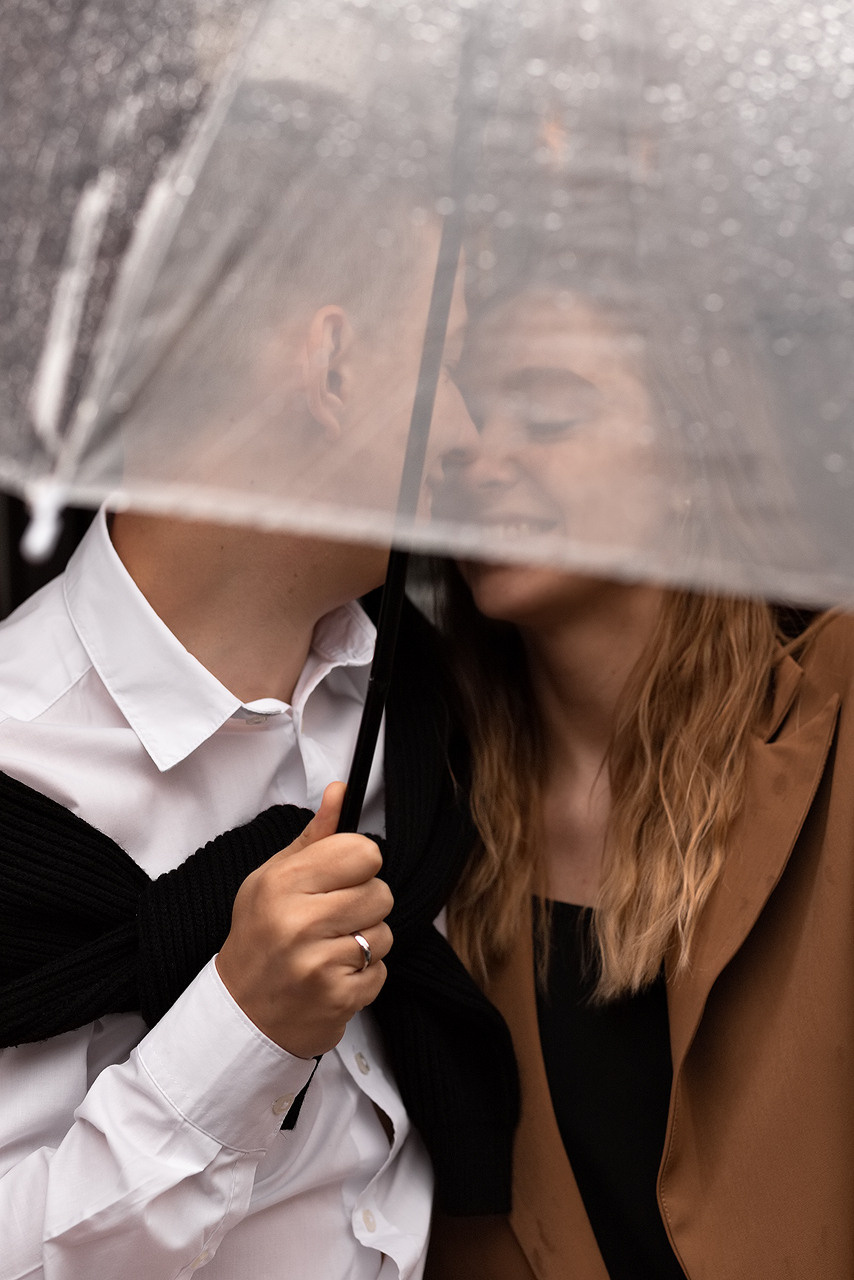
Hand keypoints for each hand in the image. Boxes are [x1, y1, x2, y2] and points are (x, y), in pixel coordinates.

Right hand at [216, 782, 392, 1057]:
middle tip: (333, 919)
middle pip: (381, 893)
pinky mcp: (338, 998)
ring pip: (385, 934)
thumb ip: (314, 837)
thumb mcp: (273, 878)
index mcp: (283, 883)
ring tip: (330, 948)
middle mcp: (299, 921)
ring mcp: (319, 963)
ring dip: (365, 942)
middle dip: (364, 905)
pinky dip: (364, 975)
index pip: (363, 853)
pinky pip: (382, 971)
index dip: (359, 865)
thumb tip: (341, 791)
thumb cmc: (260, 936)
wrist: (242, 1014)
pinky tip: (333, 975)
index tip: (343, 878)